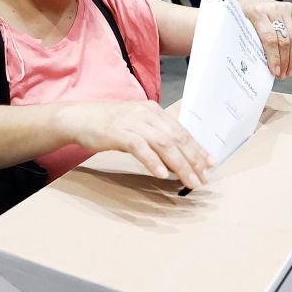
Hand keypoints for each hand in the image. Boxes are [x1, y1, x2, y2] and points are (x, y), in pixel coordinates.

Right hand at [62, 101, 212, 188]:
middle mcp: (147, 114)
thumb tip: (177, 160)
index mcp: (155, 112)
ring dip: (180, 164)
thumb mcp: (138, 127)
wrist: (80, 119)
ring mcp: (133, 122)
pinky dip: (153, 161)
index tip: (210, 164)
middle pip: (177, 138)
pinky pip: (140, 148)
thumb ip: (156, 138)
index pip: (182, 132)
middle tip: (203, 178)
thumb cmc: (110, 126)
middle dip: (193, 160)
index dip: (198, 149)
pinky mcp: (118, 132)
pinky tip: (162, 174)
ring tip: (189, 180)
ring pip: (164, 144)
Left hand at [236, 0, 291, 78]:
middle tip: (283, 75)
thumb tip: (260, 67)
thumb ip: (250, 42)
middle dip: (284, 61)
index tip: (275, 72)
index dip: (274, 57)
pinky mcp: (291, 9)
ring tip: (289, 71)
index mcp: (257, 13)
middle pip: (284, 40)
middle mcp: (272, 8)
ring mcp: (283, 8)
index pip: (269, 39)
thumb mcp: (240, 27)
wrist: (249, 0)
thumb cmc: (241, 16)